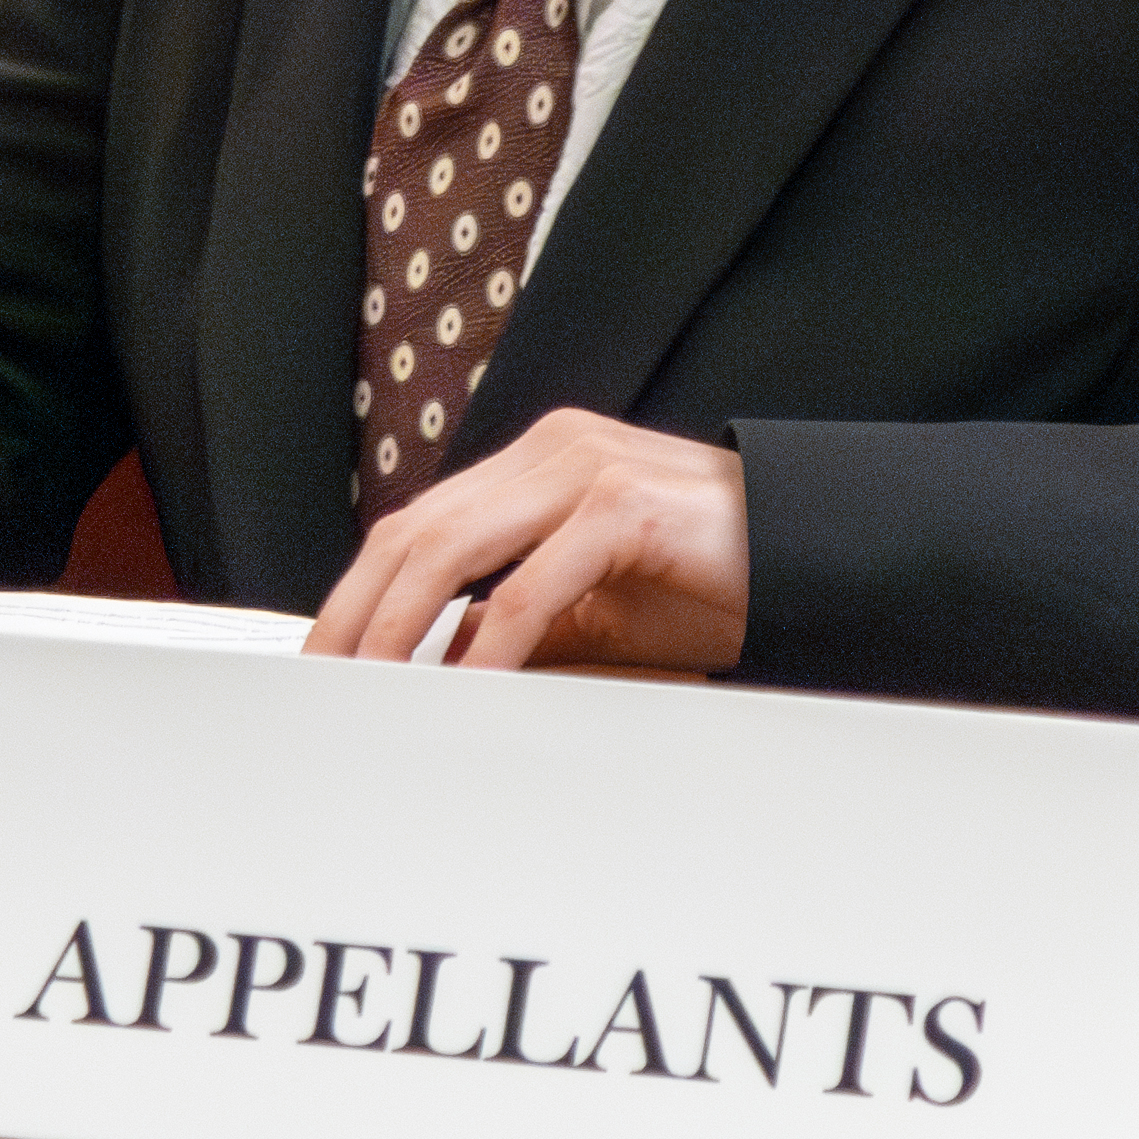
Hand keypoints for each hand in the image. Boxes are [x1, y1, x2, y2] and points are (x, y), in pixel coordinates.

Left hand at [306, 409, 750, 673]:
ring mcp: (584, 470)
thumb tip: (438, 667)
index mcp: (534, 464)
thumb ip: (519, 623)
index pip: (417, 523)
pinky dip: (489, 642)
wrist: (814, 555)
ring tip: (371, 686)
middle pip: (414, 530)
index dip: (361, 591)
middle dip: (357, 611)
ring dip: (399, 625)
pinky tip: (466, 686)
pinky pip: (533, 582)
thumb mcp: (597, 609)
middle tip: (324, 680)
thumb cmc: (710, 583)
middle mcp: (548, 452)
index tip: (326, 655)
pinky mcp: (624, 506)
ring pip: (453, 546)